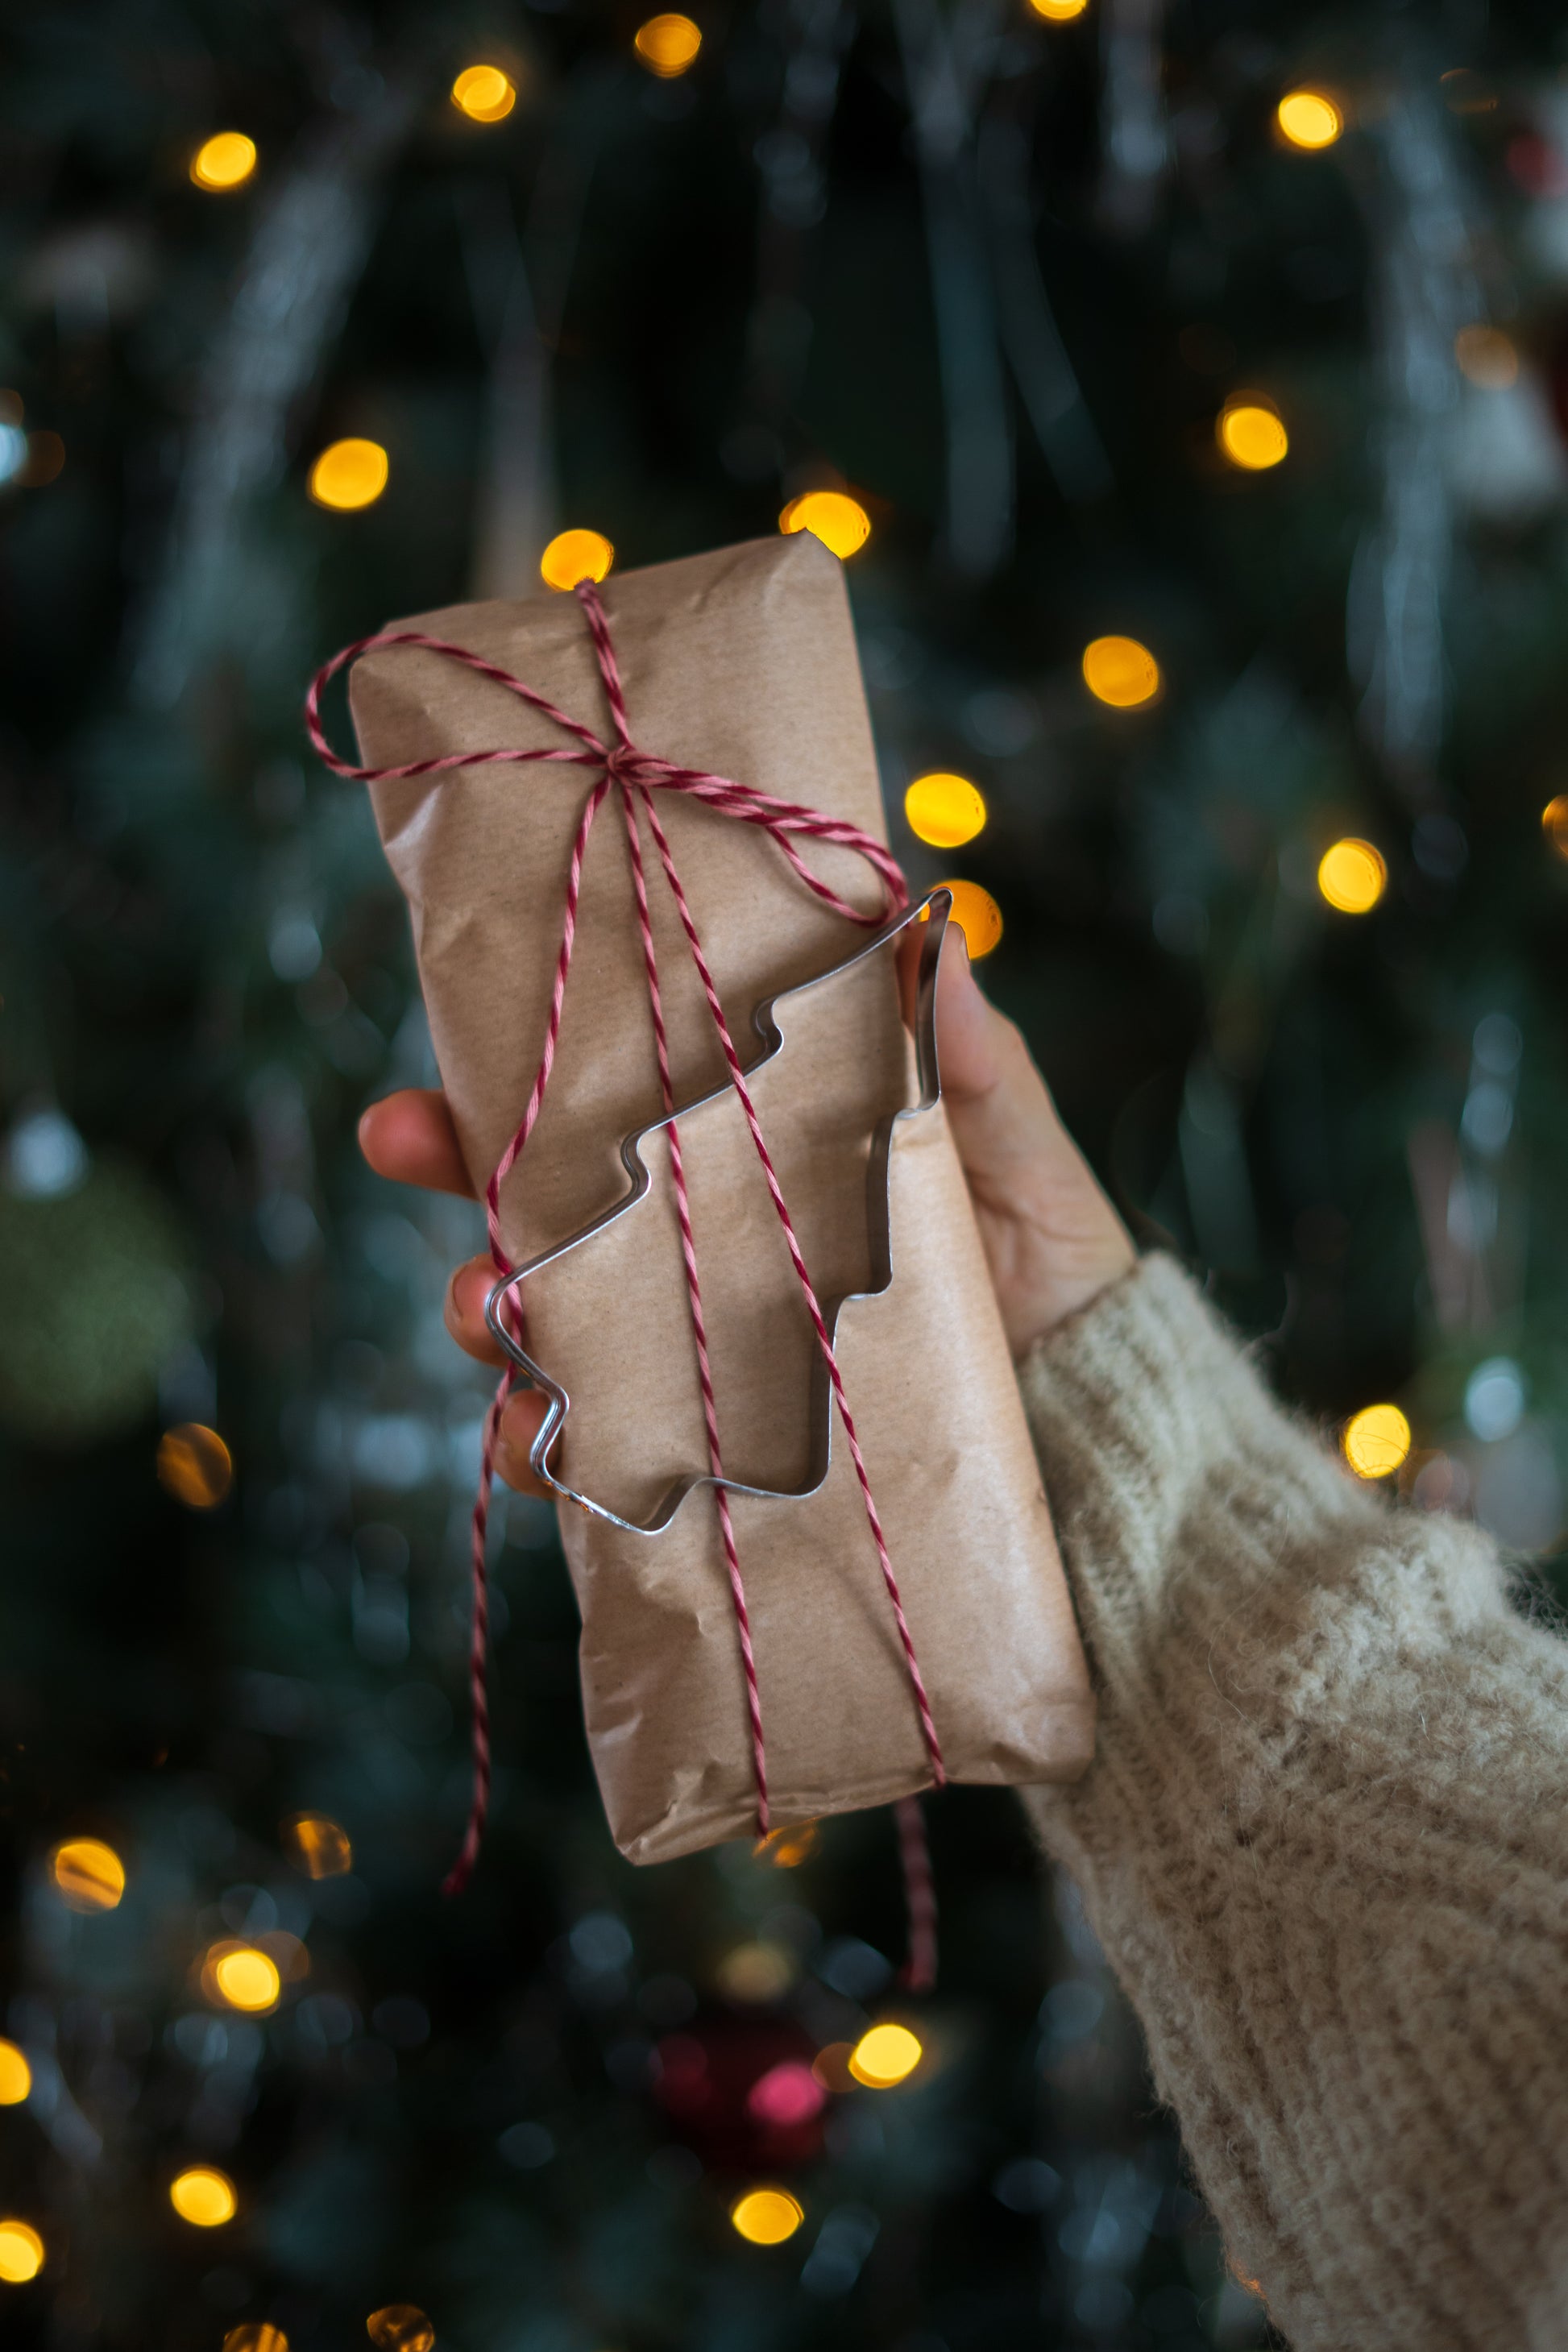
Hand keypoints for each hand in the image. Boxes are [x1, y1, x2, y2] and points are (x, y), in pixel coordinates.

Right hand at [358, 935, 1133, 1494]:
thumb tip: (937, 926)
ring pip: (546, 1325)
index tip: (426, 1086)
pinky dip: (552, 1450)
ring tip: (493, 1312)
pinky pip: (603, 1454)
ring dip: (490, 1313)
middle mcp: (696, 1245)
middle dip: (451, 1178)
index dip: (495, 1089)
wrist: (1087, 1409)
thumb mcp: (1009, 1140)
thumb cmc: (1040, 1252)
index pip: (598, 1104)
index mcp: (740, 1150)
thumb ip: (968, 1053)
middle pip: (535, 1206)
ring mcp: (693, 1351)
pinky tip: (538, 1440)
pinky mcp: (712, 1449)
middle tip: (405, 1146)